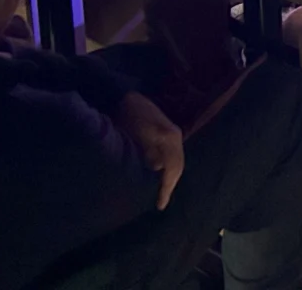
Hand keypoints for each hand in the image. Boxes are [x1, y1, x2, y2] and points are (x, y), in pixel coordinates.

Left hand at [117, 92, 184, 209]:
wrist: (123, 97)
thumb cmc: (131, 116)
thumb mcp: (141, 134)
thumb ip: (152, 151)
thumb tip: (158, 169)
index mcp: (171, 138)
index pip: (175, 167)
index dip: (167, 187)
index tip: (160, 205)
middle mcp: (174, 137)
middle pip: (178, 165)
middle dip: (171, 184)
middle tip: (161, 203)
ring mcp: (169, 134)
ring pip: (175, 161)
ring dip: (170, 177)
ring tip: (161, 192)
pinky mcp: (162, 133)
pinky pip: (170, 156)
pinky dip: (166, 169)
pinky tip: (158, 174)